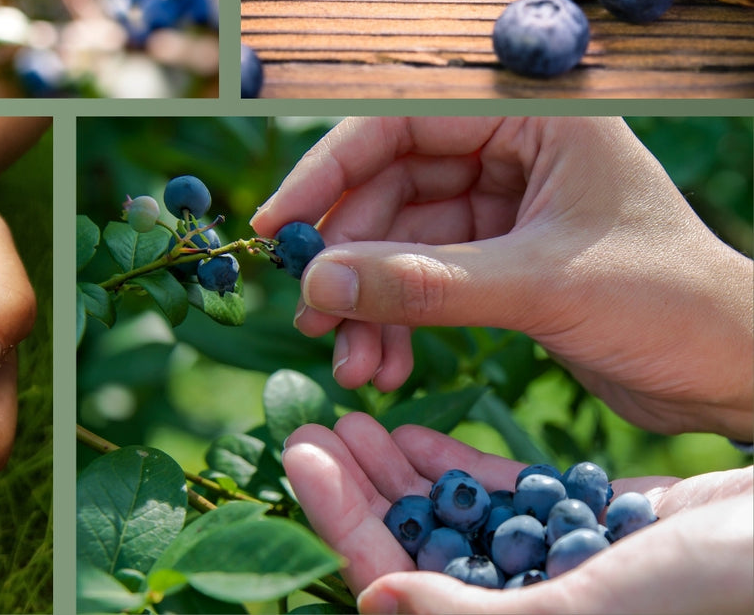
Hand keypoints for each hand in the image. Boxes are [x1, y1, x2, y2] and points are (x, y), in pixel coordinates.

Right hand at [251, 118, 752, 438]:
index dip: (330, 171)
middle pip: (390, 184)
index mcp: (530, 116)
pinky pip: (422, 276)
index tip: (279, 226)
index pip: (401, 124)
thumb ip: (424, 284)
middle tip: (310, 315)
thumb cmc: (670, 304)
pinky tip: (382, 364)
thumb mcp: (540, 287)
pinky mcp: (501, 255)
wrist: (736, 374)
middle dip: (349, 257)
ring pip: (399, 239)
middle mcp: (510, 147)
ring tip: (350, 363)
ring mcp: (503, 202)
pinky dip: (397, 319)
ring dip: (368, 301)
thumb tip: (316, 285)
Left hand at [282, 412, 753, 614]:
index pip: (400, 582)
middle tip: (311, 427)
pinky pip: (502, 501)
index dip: (344, 522)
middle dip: (360, 490)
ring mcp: (560, 569)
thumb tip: (374, 602)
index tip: (302, 453)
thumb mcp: (594, 608)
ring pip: (452, 520)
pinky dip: (455, 467)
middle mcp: (531, 606)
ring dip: (399, 470)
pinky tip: (415, 431)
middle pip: (416, 549)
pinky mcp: (593, 530)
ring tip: (353, 418)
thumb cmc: (720, 589)